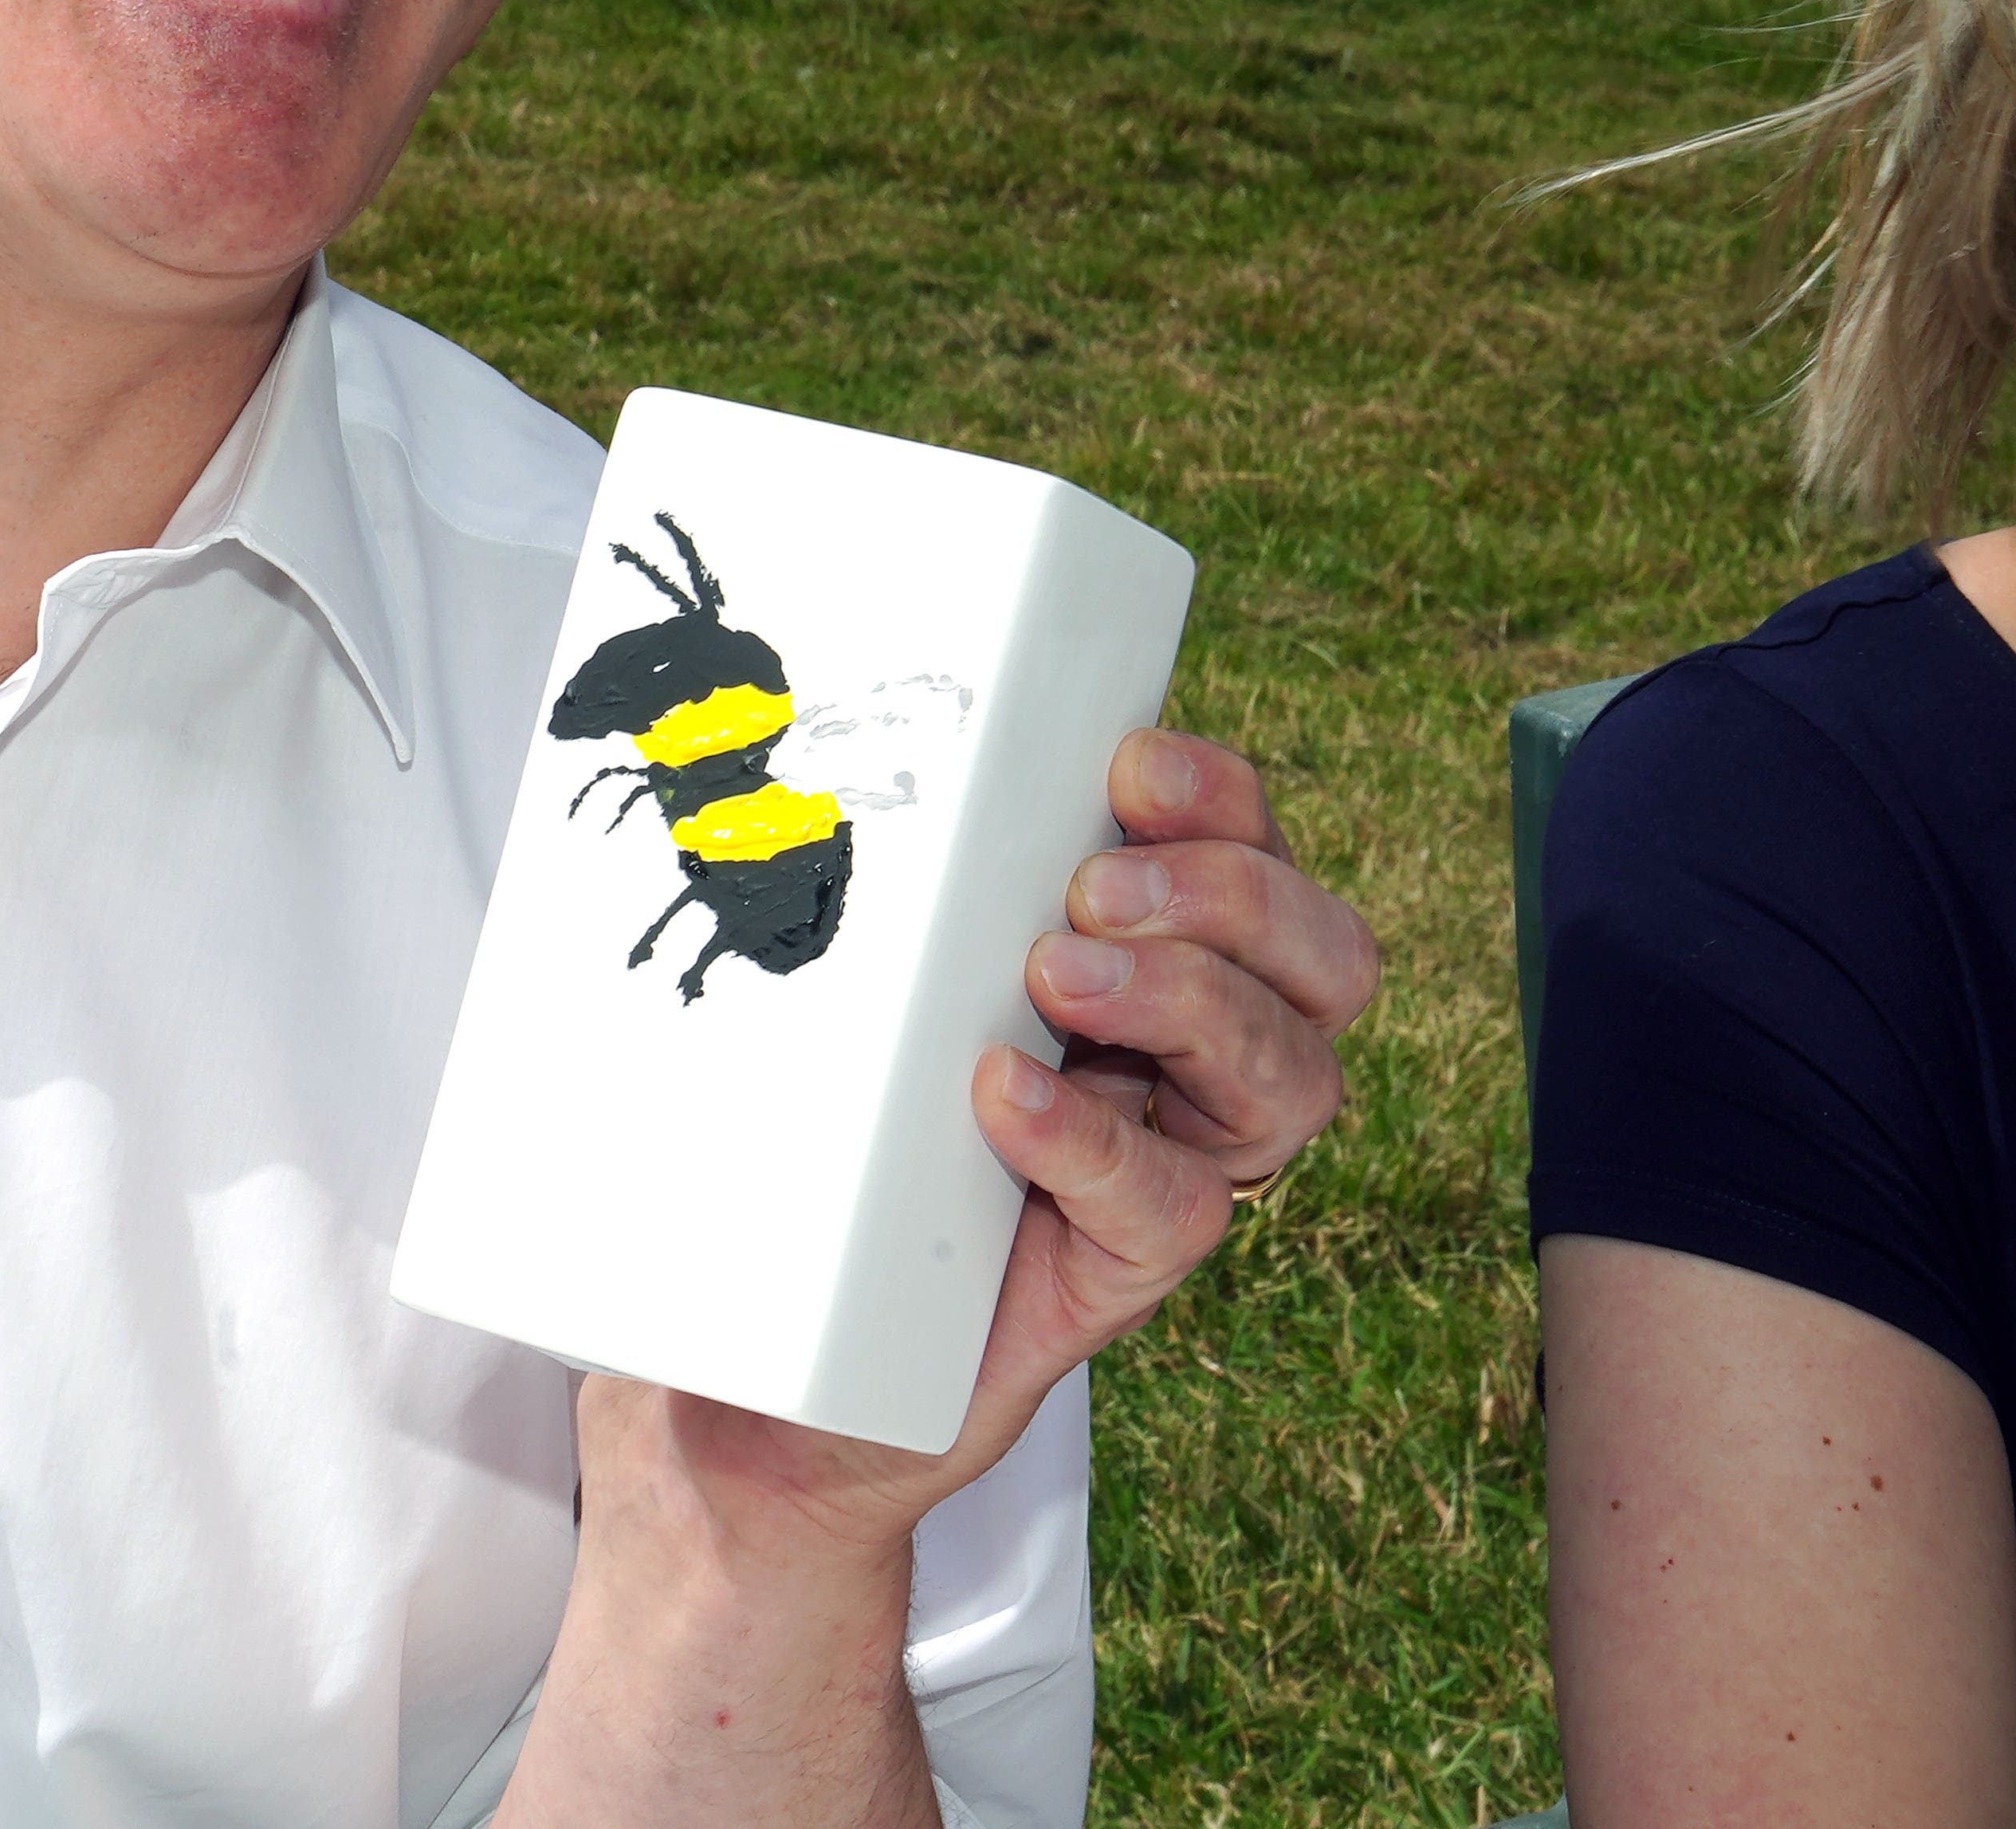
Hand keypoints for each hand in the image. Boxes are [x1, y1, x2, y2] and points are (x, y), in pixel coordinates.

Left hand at [655, 729, 1369, 1537]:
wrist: (775, 1355)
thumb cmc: (816, 1131)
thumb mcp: (849, 979)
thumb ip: (874, 879)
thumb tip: (760, 731)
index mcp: (1154, 949)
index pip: (1253, 848)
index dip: (1224, 798)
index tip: (1128, 762)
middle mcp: (1196, 1054)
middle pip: (1326, 959)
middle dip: (1231, 898)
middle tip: (1088, 888)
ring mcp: (1175, 1161)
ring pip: (1286, 1075)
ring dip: (1184, 1000)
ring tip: (1054, 974)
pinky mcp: (1124, 1268)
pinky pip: (1171, 1203)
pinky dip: (1093, 1139)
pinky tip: (1006, 1098)